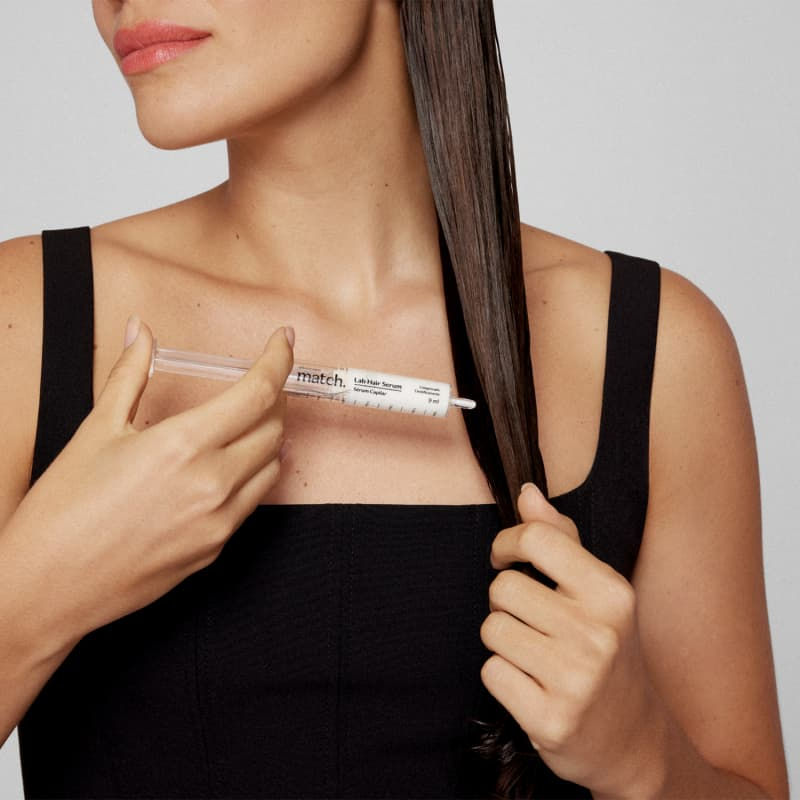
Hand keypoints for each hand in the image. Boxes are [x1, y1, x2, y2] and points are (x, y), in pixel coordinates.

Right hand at [6, 318, 293, 646]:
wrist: (48, 587)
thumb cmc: (63, 511)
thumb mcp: (96, 430)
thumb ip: (130, 375)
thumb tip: (140, 332)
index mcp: (183, 445)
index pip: (258, 393)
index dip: (280, 361)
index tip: (283, 341)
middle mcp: (213, 483)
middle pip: (274, 428)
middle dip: (272, 398)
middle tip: (255, 384)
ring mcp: (219, 521)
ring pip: (272, 467)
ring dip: (266, 438)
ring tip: (240, 425)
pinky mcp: (216, 548)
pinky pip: (252, 502)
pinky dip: (250, 475)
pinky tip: (222, 468)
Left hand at [479, 482, 661, 795]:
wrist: (634, 740)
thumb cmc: (608, 652)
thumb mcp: (598, 592)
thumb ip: (560, 539)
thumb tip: (527, 492)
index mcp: (612, 592)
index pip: (536, 539)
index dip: (506, 543)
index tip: (505, 557)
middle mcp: (599, 634)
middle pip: (502, 589)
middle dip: (506, 604)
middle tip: (533, 623)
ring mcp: (577, 680)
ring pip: (492, 630)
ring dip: (504, 642)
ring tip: (536, 656)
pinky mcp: (551, 719)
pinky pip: (492, 673)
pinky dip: (504, 678)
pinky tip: (534, 687)